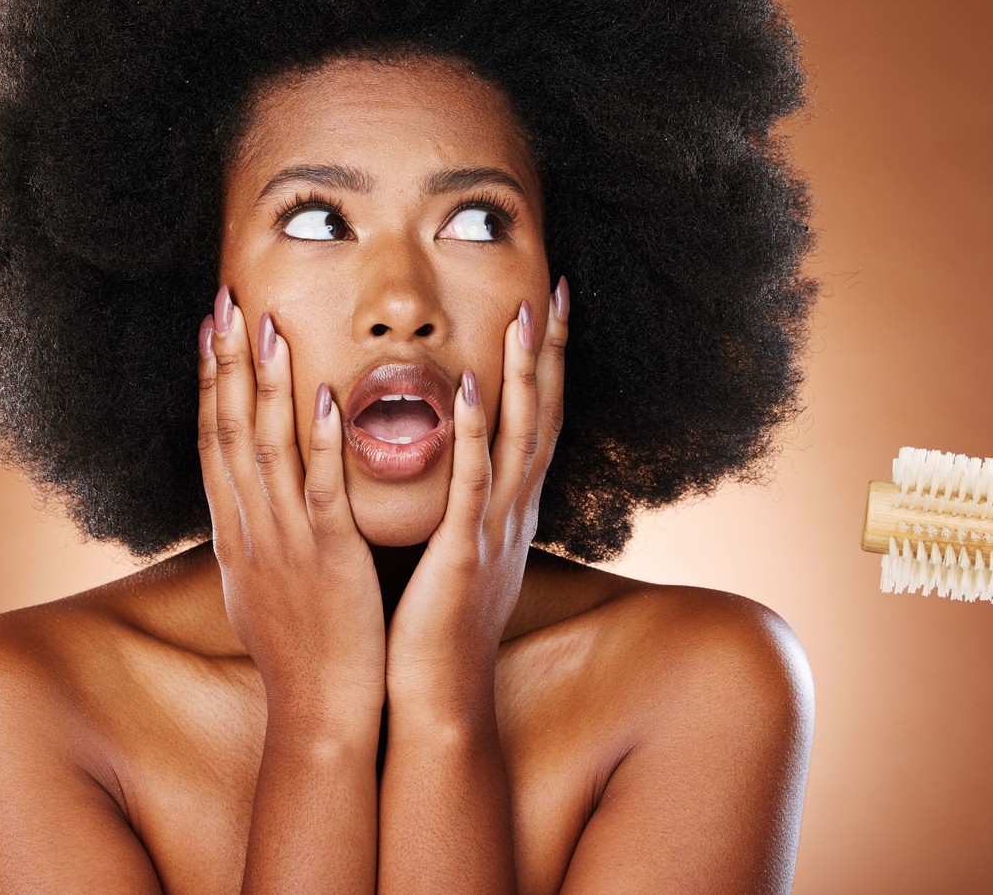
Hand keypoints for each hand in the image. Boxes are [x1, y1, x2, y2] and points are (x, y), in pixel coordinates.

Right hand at [197, 286, 387, 731]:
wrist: (317, 711)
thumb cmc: (299, 651)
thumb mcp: (260, 585)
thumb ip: (255, 535)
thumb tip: (243, 504)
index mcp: (235, 533)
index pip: (213, 442)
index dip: (210, 383)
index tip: (210, 330)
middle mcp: (250, 529)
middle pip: (228, 431)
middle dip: (226, 364)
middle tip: (225, 303)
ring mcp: (285, 541)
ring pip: (268, 450)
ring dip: (266, 385)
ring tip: (267, 327)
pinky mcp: (328, 557)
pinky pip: (321, 491)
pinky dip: (321, 443)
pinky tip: (325, 400)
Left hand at [385, 279, 568, 716]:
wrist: (439, 699)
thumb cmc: (438, 629)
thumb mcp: (459, 552)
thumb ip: (461, 507)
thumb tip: (453, 468)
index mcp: (508, 509)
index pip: (537, 421)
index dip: (546, 364)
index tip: (547, 308)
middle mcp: (513, 512)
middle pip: (542, 416)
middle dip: (550, 353)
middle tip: (554, 292)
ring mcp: (494, 529)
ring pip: (519, 438)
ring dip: (523, 376)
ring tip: (524, 318)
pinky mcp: (464, 551)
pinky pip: (474, 482)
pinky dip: (479, 435)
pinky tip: (477, 391)